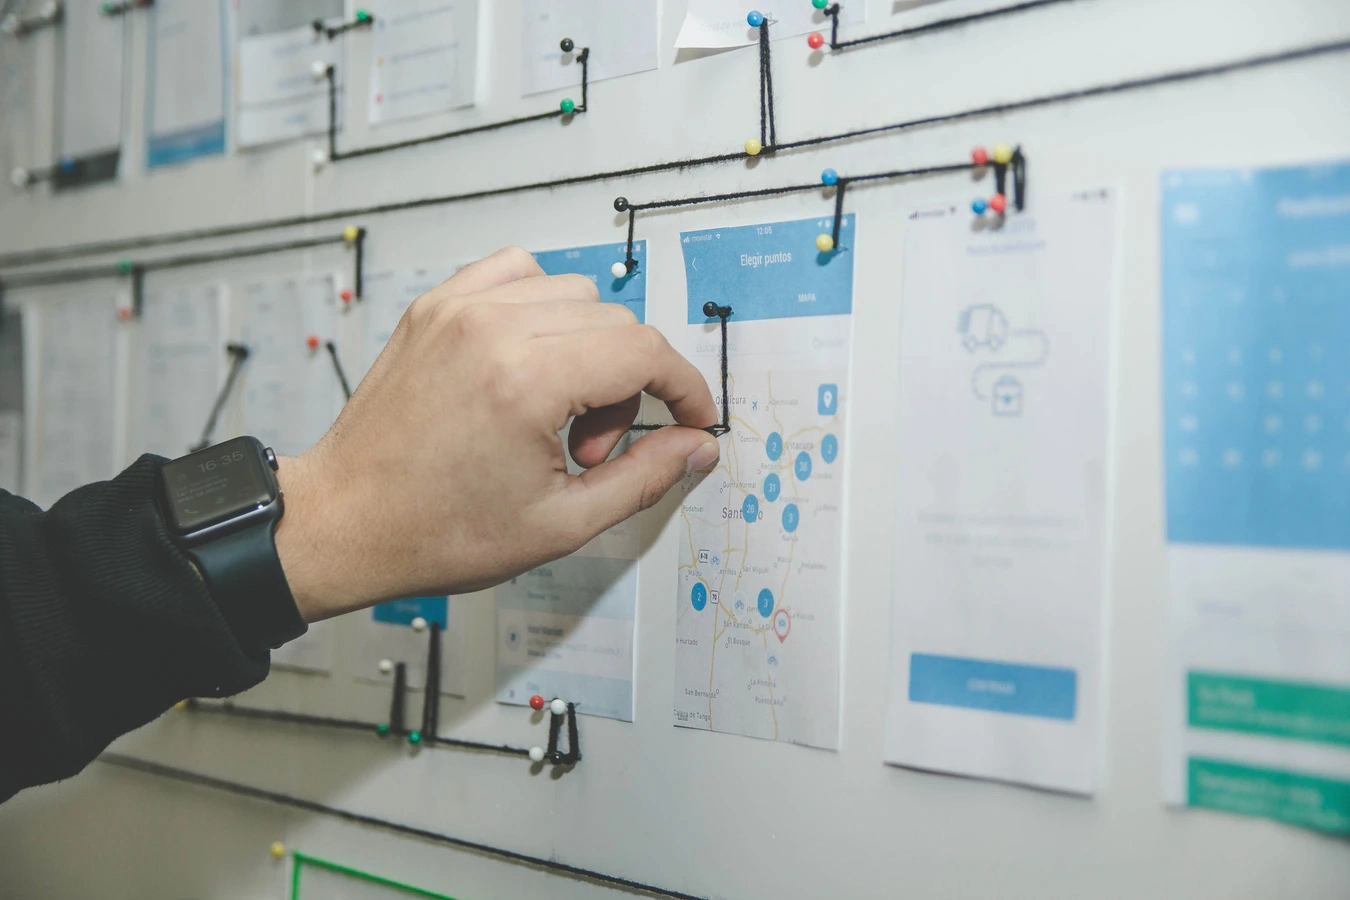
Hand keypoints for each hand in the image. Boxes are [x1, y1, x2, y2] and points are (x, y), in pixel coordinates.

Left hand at [274, 247, 720, 621]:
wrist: (344, 522)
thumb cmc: (433, 530)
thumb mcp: (560, 524)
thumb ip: (643, 478)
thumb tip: (694, 445)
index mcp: (524, 381)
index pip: (645, 352)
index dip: (684, 388)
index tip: (692, 418)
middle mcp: (491, 328)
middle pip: (616, 323)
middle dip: (629, 386)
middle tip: (591, 450)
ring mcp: (458, 309)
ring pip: (574, 293)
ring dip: (588, 348)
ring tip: (555, 413)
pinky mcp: (435, 306)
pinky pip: (517, 272)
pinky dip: (541, 308)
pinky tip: (529, 363)